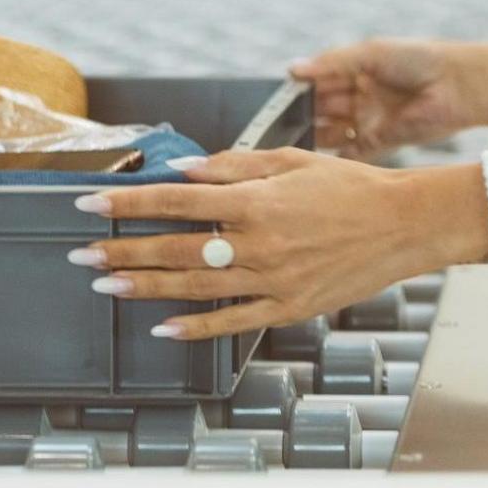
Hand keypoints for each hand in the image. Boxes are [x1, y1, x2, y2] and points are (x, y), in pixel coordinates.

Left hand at [67, 149, 484, 338]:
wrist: (405, 224)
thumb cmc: (349, 186)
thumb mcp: (290, 161)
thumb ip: (233, 167)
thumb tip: (182, 171)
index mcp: (256, 200)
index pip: (175, 201)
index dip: (128, 203)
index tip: (89, 204)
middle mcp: (259, 242)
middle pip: (176, 248)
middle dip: (123, 250)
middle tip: (82, 254)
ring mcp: (273, 279)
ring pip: (196, 287)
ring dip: (146, 287)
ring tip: (106, 286)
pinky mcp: (288, 307)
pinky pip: (232, 321)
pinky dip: (195, 327)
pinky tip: (162, 326)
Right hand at [290, 39, 474, 159]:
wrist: (459, 85)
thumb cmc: (418, 59)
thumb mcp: (370, 53)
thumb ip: (331, 63)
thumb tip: (292, 70)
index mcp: (352, 71)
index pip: (316, 82)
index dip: (296, 90)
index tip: (274, 100)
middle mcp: (357, 96)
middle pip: (319, 108)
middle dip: (300, 115)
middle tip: (276, 125)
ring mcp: (366, 120)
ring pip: (329, 132)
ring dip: (313, 136)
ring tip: (291, 143)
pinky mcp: (379, 142)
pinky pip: (350, 153)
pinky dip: (334, 157)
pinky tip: (317, 161)